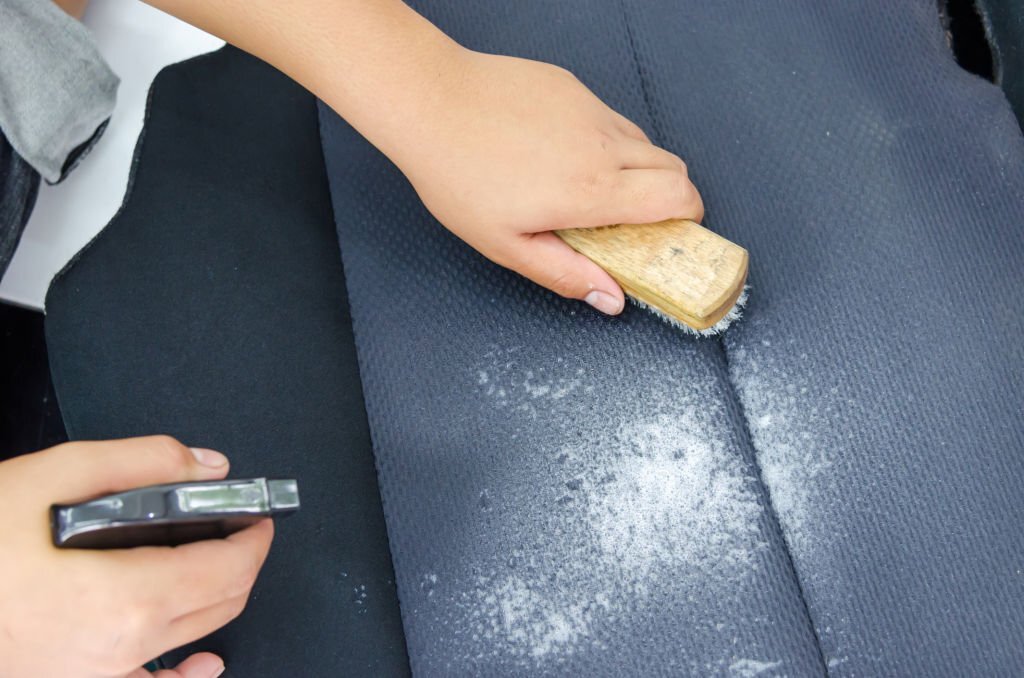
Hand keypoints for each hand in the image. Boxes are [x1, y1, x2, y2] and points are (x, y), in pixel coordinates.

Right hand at [0, 437, 273, 677]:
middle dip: (242, 562)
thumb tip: (206, 464)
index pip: (228, 568)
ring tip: (219, 566)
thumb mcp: (48, 478)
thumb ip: (139, 463)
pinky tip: (201, 661)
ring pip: (193, 640)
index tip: (260, 516)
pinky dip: (187, 675)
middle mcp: (118, 650)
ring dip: (218, 600)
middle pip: (220, 605)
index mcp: (121, 599)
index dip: (255, 537)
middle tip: (241, 530)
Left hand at [390, 50, 703, 314]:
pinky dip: (602, 139)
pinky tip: (558, 152)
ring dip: (636, 168)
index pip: (678, 197)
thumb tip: (611, 299)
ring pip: (642, 141)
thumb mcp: (506, 244)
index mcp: (592, 190)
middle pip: (674, 167)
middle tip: (636, 218)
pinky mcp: (571, 86)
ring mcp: (589, 109)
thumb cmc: (457, 175)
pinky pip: (607, 116)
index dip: (690, 216)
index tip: (676, 232)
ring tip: (590, 187)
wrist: (430, 102)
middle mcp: (602, 144)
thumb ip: (565, 274)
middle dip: (670, 196)